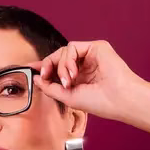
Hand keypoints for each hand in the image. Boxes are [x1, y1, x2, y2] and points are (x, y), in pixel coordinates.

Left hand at [26, 40, 142, 121]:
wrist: (119, 99)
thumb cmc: (100, 103)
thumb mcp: (68, 97)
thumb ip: (50, 87)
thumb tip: (36, 78)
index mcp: (80, 78)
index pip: (58, 68)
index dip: (44, 67)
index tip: (30, 68)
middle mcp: (85, 66)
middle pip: (58, 57)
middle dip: (48, 65)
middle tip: (44, 75)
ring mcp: (91, 56)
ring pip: (64, 52)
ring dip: (61, 67)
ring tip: (68, 82)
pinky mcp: (96, 47)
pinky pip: (73, 46)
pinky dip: (68, 60)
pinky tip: (73, 73)